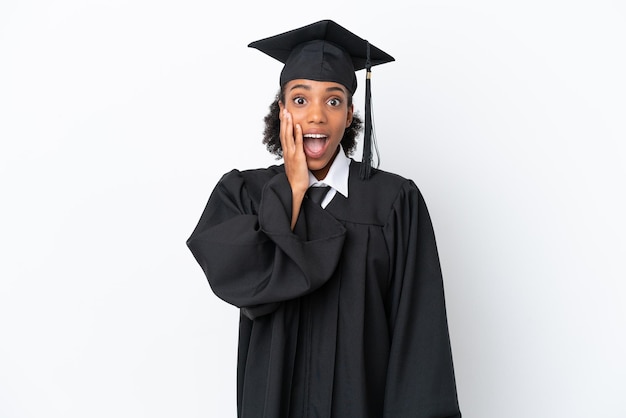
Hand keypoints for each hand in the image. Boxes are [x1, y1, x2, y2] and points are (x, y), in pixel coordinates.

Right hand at [280, 108, 308, 228]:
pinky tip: (297, 126)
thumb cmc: (296, 176)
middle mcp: (287, 150)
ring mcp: (292, 153)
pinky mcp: (298, 157)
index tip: (282, 110)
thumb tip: (298, 143)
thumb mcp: (294, 160)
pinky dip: (297, 134)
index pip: (283, 132)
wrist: (295, 188)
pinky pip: (297, 144)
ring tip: (287, 112)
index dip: (282, 120)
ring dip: (287, 123)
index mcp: (286, 150)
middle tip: (282, 106)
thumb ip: (295, 151)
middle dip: (282, 118)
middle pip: (283, 131)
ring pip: (288, 135)